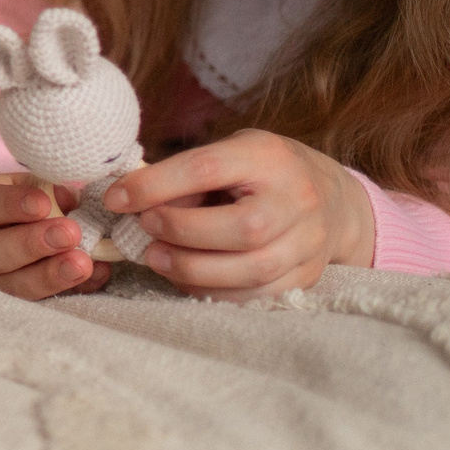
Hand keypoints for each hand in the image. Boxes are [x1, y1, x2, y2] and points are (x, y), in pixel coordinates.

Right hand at [0, 172, 108, 299]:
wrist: (4, 232)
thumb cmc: (12, 202)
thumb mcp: (20, 186)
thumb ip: (41, 189)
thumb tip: (68, 200)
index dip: (10, 205)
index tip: (43, 203)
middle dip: (31, 244)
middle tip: (69, 233)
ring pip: (11, 286)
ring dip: (50, 275)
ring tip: (83, 263)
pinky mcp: (7, 305)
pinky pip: (40, 302)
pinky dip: (72, 289)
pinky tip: (95, 274)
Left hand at [102, 129, 375, 300]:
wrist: (332, 200)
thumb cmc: (261, 172)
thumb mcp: (229, 154)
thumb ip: (184, 176)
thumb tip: (127, 201)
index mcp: (268, 157)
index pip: (207, 168)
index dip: (155, 185)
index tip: (116, 198)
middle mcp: (297, 199)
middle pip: (242, 228)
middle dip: (181, 232)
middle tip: (143, 229)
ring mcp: (308, 242)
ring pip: (251, 269)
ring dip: (192, 269)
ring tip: (156, 258)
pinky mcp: (307, 276)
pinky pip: (256, 295)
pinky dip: (213, 291)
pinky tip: (186, 278)